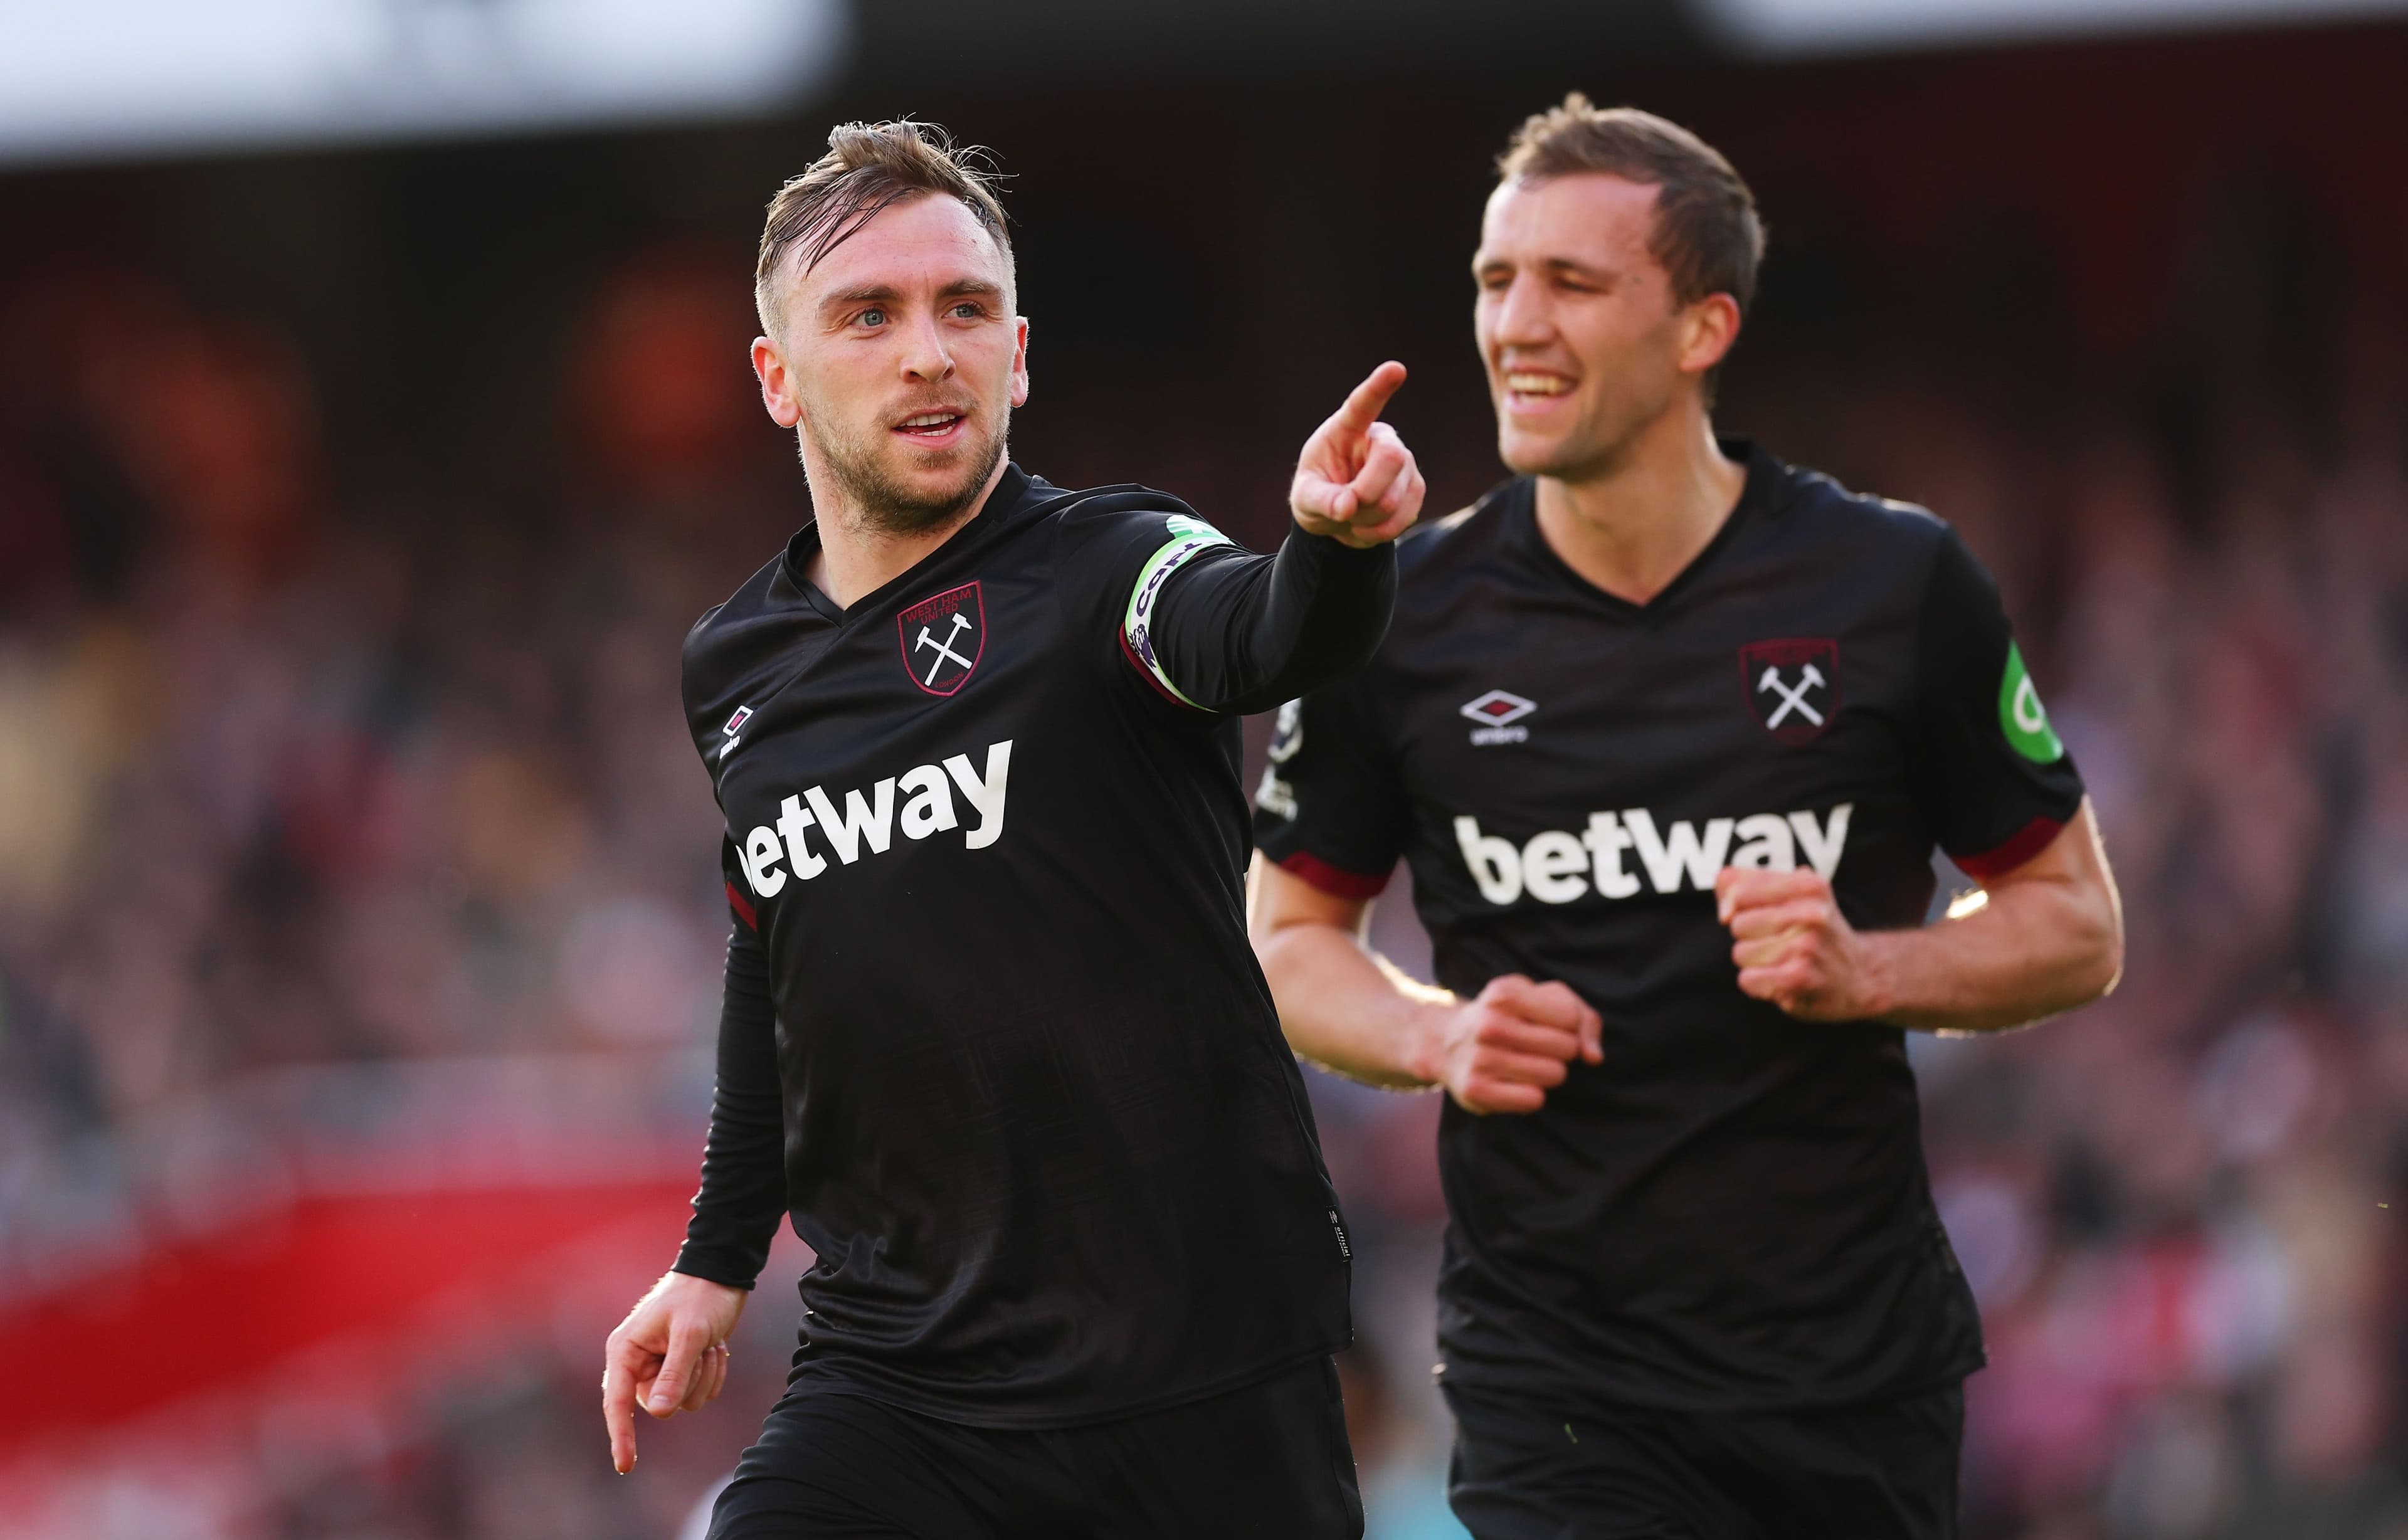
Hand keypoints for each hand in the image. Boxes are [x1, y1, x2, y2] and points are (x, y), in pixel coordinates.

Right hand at [602, 1270, 747, 1473]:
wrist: (721, 1275)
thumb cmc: (701, 1297)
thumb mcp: (690, 1333)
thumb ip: (674, 1372)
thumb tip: (657, 1413)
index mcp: (626, 1350)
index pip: (617, 1402)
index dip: (621, 1435)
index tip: (625, 1466)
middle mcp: (638, 1362)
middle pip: (659, 1404)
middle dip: (687, 1382)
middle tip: (700, 1348)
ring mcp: (660, 1367)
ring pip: (683, 1402)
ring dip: (703, 1375)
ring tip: (708, 1343)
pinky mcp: (681, 1369)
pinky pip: (699, 1393)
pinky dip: (712, 1374)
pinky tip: (715, 1346)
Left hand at [1290, 361, 1425, 548]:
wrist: (1338, 518)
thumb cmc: (1317, 495)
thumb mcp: (1306, 499)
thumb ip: (1322, 501)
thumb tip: (1347, 507)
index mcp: (1348, 429)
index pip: (1364, 404)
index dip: (1379, 387)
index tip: (1396, 369)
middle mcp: (1382, 439)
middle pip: (1392, 458)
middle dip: (1366, 493)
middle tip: (1344, 509)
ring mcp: (1405, 464)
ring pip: (1395, 498)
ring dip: (1365, 519)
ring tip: (1350, 516)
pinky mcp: (1416, 489)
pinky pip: (1402, 519)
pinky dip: (1377, 532)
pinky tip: (1365, 526)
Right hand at [1416, 974, 1601, 1114]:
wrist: (1449, 1044)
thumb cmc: (1510, 1018)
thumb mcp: (1543, 1000)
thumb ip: (1582, 1018)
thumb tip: (1594, 1057)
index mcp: (1505, 992)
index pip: (1571, 1018)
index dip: (1568, 1024)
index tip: (1546, 1024)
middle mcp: (1489, 1024)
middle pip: (1567, 1048)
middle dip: (1560, 1050)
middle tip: (1534, 1047)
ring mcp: (1480, 1058)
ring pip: (1555, 1075)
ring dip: (1547, 1073)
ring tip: (1523, 1064)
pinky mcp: (1476, 1091)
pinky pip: (1534, 1100)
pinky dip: (1531, 1095)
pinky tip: (1512, 1082)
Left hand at [1716, 868, 1890, 1020]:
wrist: (1859, 976)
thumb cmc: (1809, 930)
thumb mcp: (1786, 894)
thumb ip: (1741, 884)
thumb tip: (1725, 909)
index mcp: (1809, 885)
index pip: (1740, 893)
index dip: (1739, 908)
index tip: (1762, 916)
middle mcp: (1812, 913)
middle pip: (1737, 924)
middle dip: (1749, 937)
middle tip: (1781, 943)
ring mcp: (1808, 947)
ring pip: (1740, 953)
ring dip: (1755, 963)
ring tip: (1785, 962)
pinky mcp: (1800, 979)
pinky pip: (1748, 979)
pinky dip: (1758, 984)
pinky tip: (1783, 980)